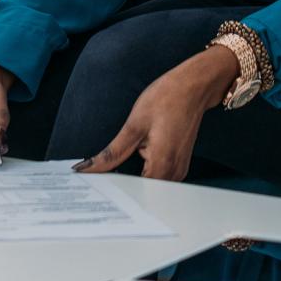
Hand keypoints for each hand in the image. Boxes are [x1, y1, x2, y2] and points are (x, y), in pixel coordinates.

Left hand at [73, 43, 238, 181]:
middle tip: (96, 176)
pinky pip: (158, 177)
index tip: (93, 183)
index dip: (111, 189)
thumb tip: (87, 168)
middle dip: (120, 186)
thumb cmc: (166, 100)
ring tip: (112, 169)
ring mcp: (179, 170)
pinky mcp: (178, 164)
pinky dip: (142, 172)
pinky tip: (130, 161)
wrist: (193, 88)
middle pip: (142, 192)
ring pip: (150, 186)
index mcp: (162, 166)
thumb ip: (111, 154)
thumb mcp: (133, 126)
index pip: (132, 193)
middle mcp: (174, 174)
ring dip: (132, 179)